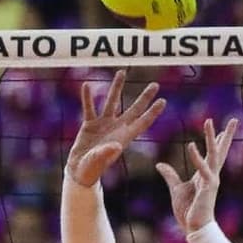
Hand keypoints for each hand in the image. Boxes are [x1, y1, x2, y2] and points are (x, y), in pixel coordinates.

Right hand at [66, 69, 166, 186]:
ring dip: (116, 87)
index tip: (163, 101)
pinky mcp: (90, 124)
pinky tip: (87, 86)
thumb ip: (107, 152)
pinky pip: (89, 108)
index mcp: (124, 137)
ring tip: (121, 72)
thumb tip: (116, 145)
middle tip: (155, 85)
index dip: (153, 112)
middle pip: (134, 109)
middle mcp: (117, 128)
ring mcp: (104, 124)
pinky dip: (87, 97)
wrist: (79, 170)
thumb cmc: (92, 169)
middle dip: (145, 97)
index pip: (143, 122)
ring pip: (112, 102)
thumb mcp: (99, 161)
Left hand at [155, 117, 237, 234]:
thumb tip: (159, 164)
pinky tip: (191, 144)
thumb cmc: (188, 211)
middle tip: (234, 119)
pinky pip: (202, 169)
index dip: (218, 141)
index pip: (213, 154)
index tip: (222, 129)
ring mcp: (211, 180)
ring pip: (214, 154)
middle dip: (227, 134)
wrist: (194, 228)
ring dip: (212, 137)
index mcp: (205, 175)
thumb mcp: (176, 189)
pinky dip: (197, 157)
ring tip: (210, 121)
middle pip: (221, 150)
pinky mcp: (207, 187)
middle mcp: (211, 174)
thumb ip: (170, 175)